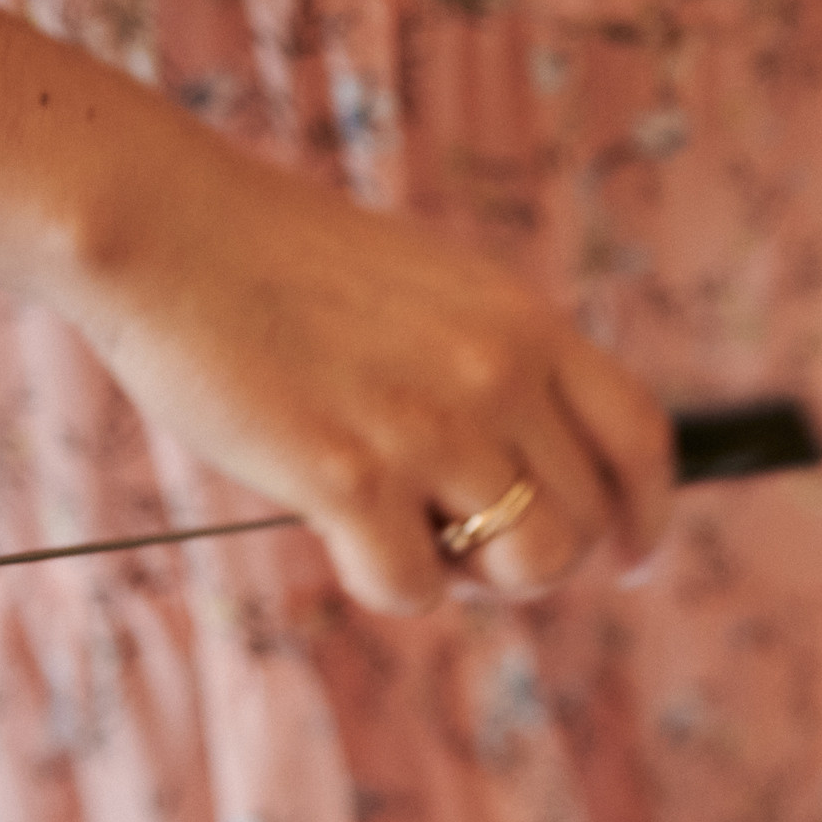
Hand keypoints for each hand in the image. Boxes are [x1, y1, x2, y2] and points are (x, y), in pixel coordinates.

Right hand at [58, 150, 674, 614]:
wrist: (174, 232)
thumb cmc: (288, 267)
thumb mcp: (437, 290)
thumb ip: (497, 364)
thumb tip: (535, 471)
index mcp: (527, 322)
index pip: (640, 437)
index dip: (647, 516)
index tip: (632, 561)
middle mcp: (499, 373)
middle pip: (585, 521)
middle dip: (535, 558)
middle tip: (465, 549)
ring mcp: (431, 425)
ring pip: (526, 564)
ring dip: (476, 579)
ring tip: (415, 540)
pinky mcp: (351, 476)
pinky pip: (415, 588)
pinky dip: (386, 584)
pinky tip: (343, 537)